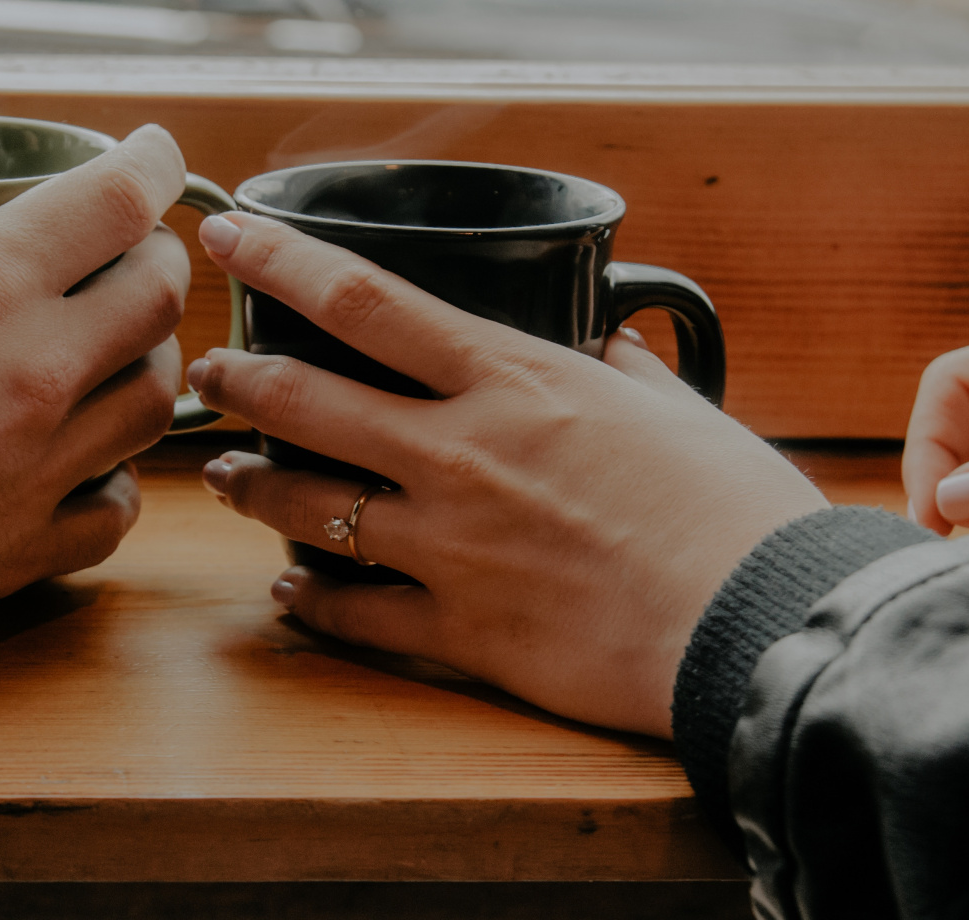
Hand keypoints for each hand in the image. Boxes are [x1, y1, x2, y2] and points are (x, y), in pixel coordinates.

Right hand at [0, 125, 191, 688]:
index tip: (153, 155)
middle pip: (157, 299)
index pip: (112, 201)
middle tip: (134, 256)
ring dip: (150, 369)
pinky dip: (114, 487)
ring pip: (154, 404)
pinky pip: (112, 512)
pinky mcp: (27, 551)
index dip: (149, 164)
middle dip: (158, 265)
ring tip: (123, 358)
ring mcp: (42, 468)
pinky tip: (89, 478)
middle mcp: (34, 372)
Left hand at [184, 213, 826, 737]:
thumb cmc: (734, 513)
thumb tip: (614, 348)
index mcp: (513, 381)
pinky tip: (286, 592)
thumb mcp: (677, 412)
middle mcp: (461, 454)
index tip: (230, 240)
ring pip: (305, 508)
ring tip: (226, 476)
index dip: (280, 262)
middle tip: (209, 371)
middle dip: (238, 380)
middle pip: (306, 401)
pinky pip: (352, 614)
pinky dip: (308, 601)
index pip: (364, 301)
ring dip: (250, 486)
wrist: (759, 625)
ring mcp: (449, 546)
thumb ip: (627, 374)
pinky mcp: (459, 630)